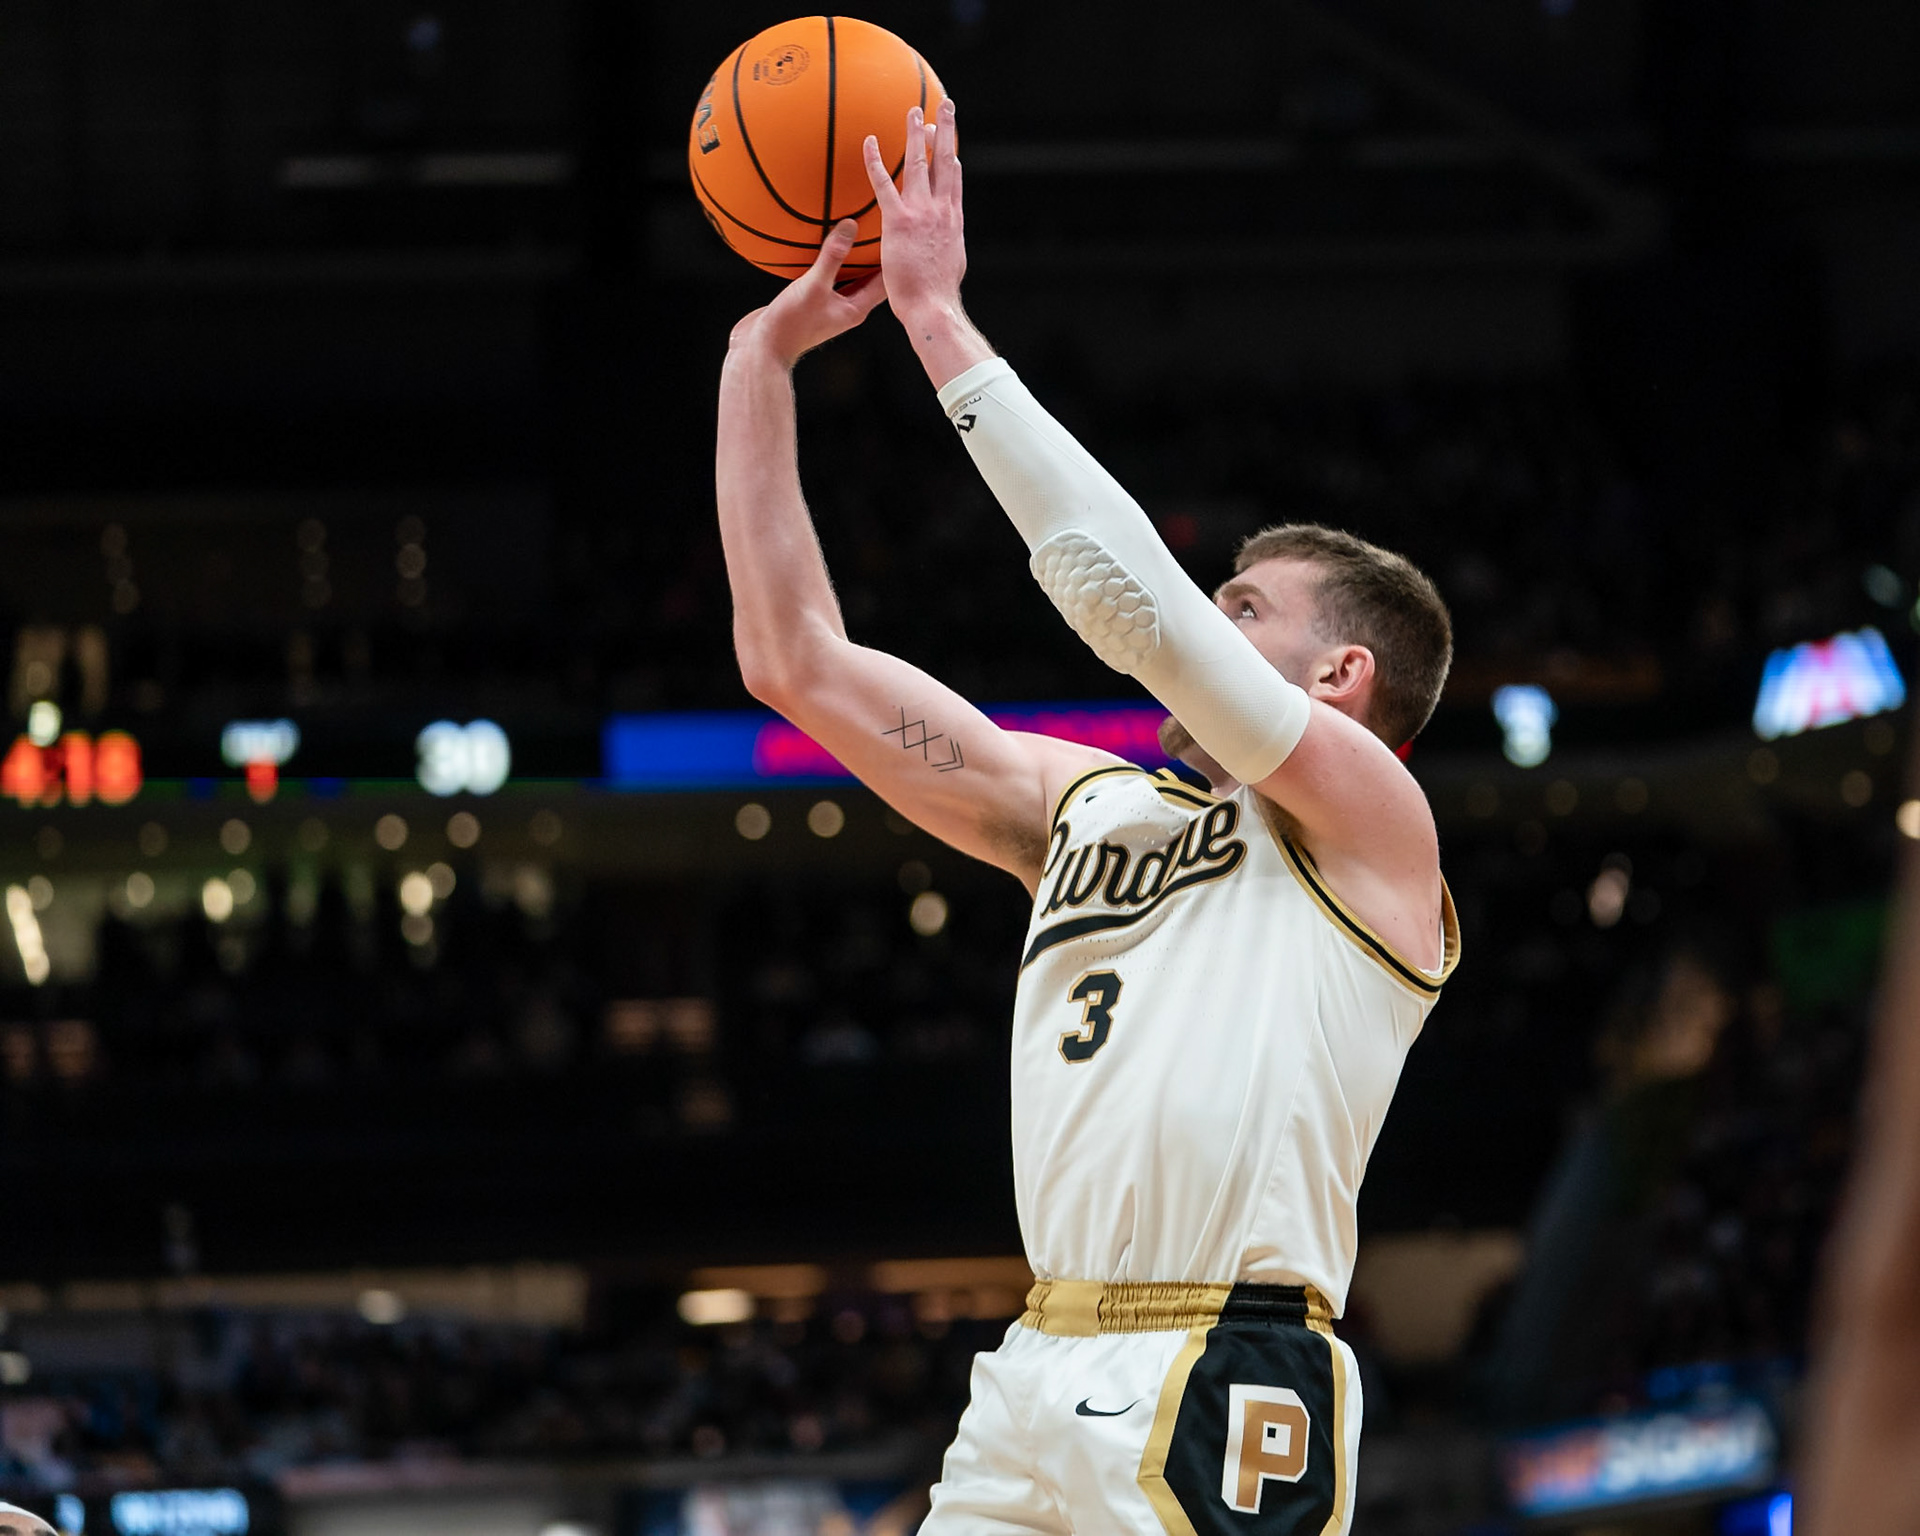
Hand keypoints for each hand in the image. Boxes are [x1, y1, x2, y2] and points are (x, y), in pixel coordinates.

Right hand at [728, 220, 887, 367]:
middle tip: (881, 225)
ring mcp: (830, 306)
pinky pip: (827, 276)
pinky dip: (828, 261)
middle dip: (876, 254)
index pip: (886, 280)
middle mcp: (848, 308)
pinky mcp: (813, 302)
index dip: (895, 258)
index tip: (900, 232)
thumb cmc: (791, 324)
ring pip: (848, 276)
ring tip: (857, 228)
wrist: (761, 348)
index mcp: (857, 308)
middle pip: (870, 277)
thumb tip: (851, 225)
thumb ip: (833, 256)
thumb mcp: (814, 285)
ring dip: (852, 256)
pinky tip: (821, 243)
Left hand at [861, 98, 963, 325]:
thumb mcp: (950, 267)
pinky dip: (876, 160)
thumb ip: (945, 249)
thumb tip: (944, 248)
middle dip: (946, 131)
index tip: (950, 143)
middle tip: (945, 107)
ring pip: (920, 163)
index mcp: (953, 221)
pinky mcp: (899, 221)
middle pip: (945, 160)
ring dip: (917, 133)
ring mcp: (921, 212)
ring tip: (914, 111)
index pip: (953, 181)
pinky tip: (869, 141)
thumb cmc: (938, 296)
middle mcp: (941, 210)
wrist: (932, 306)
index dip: (952, 158)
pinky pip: (884, 183)